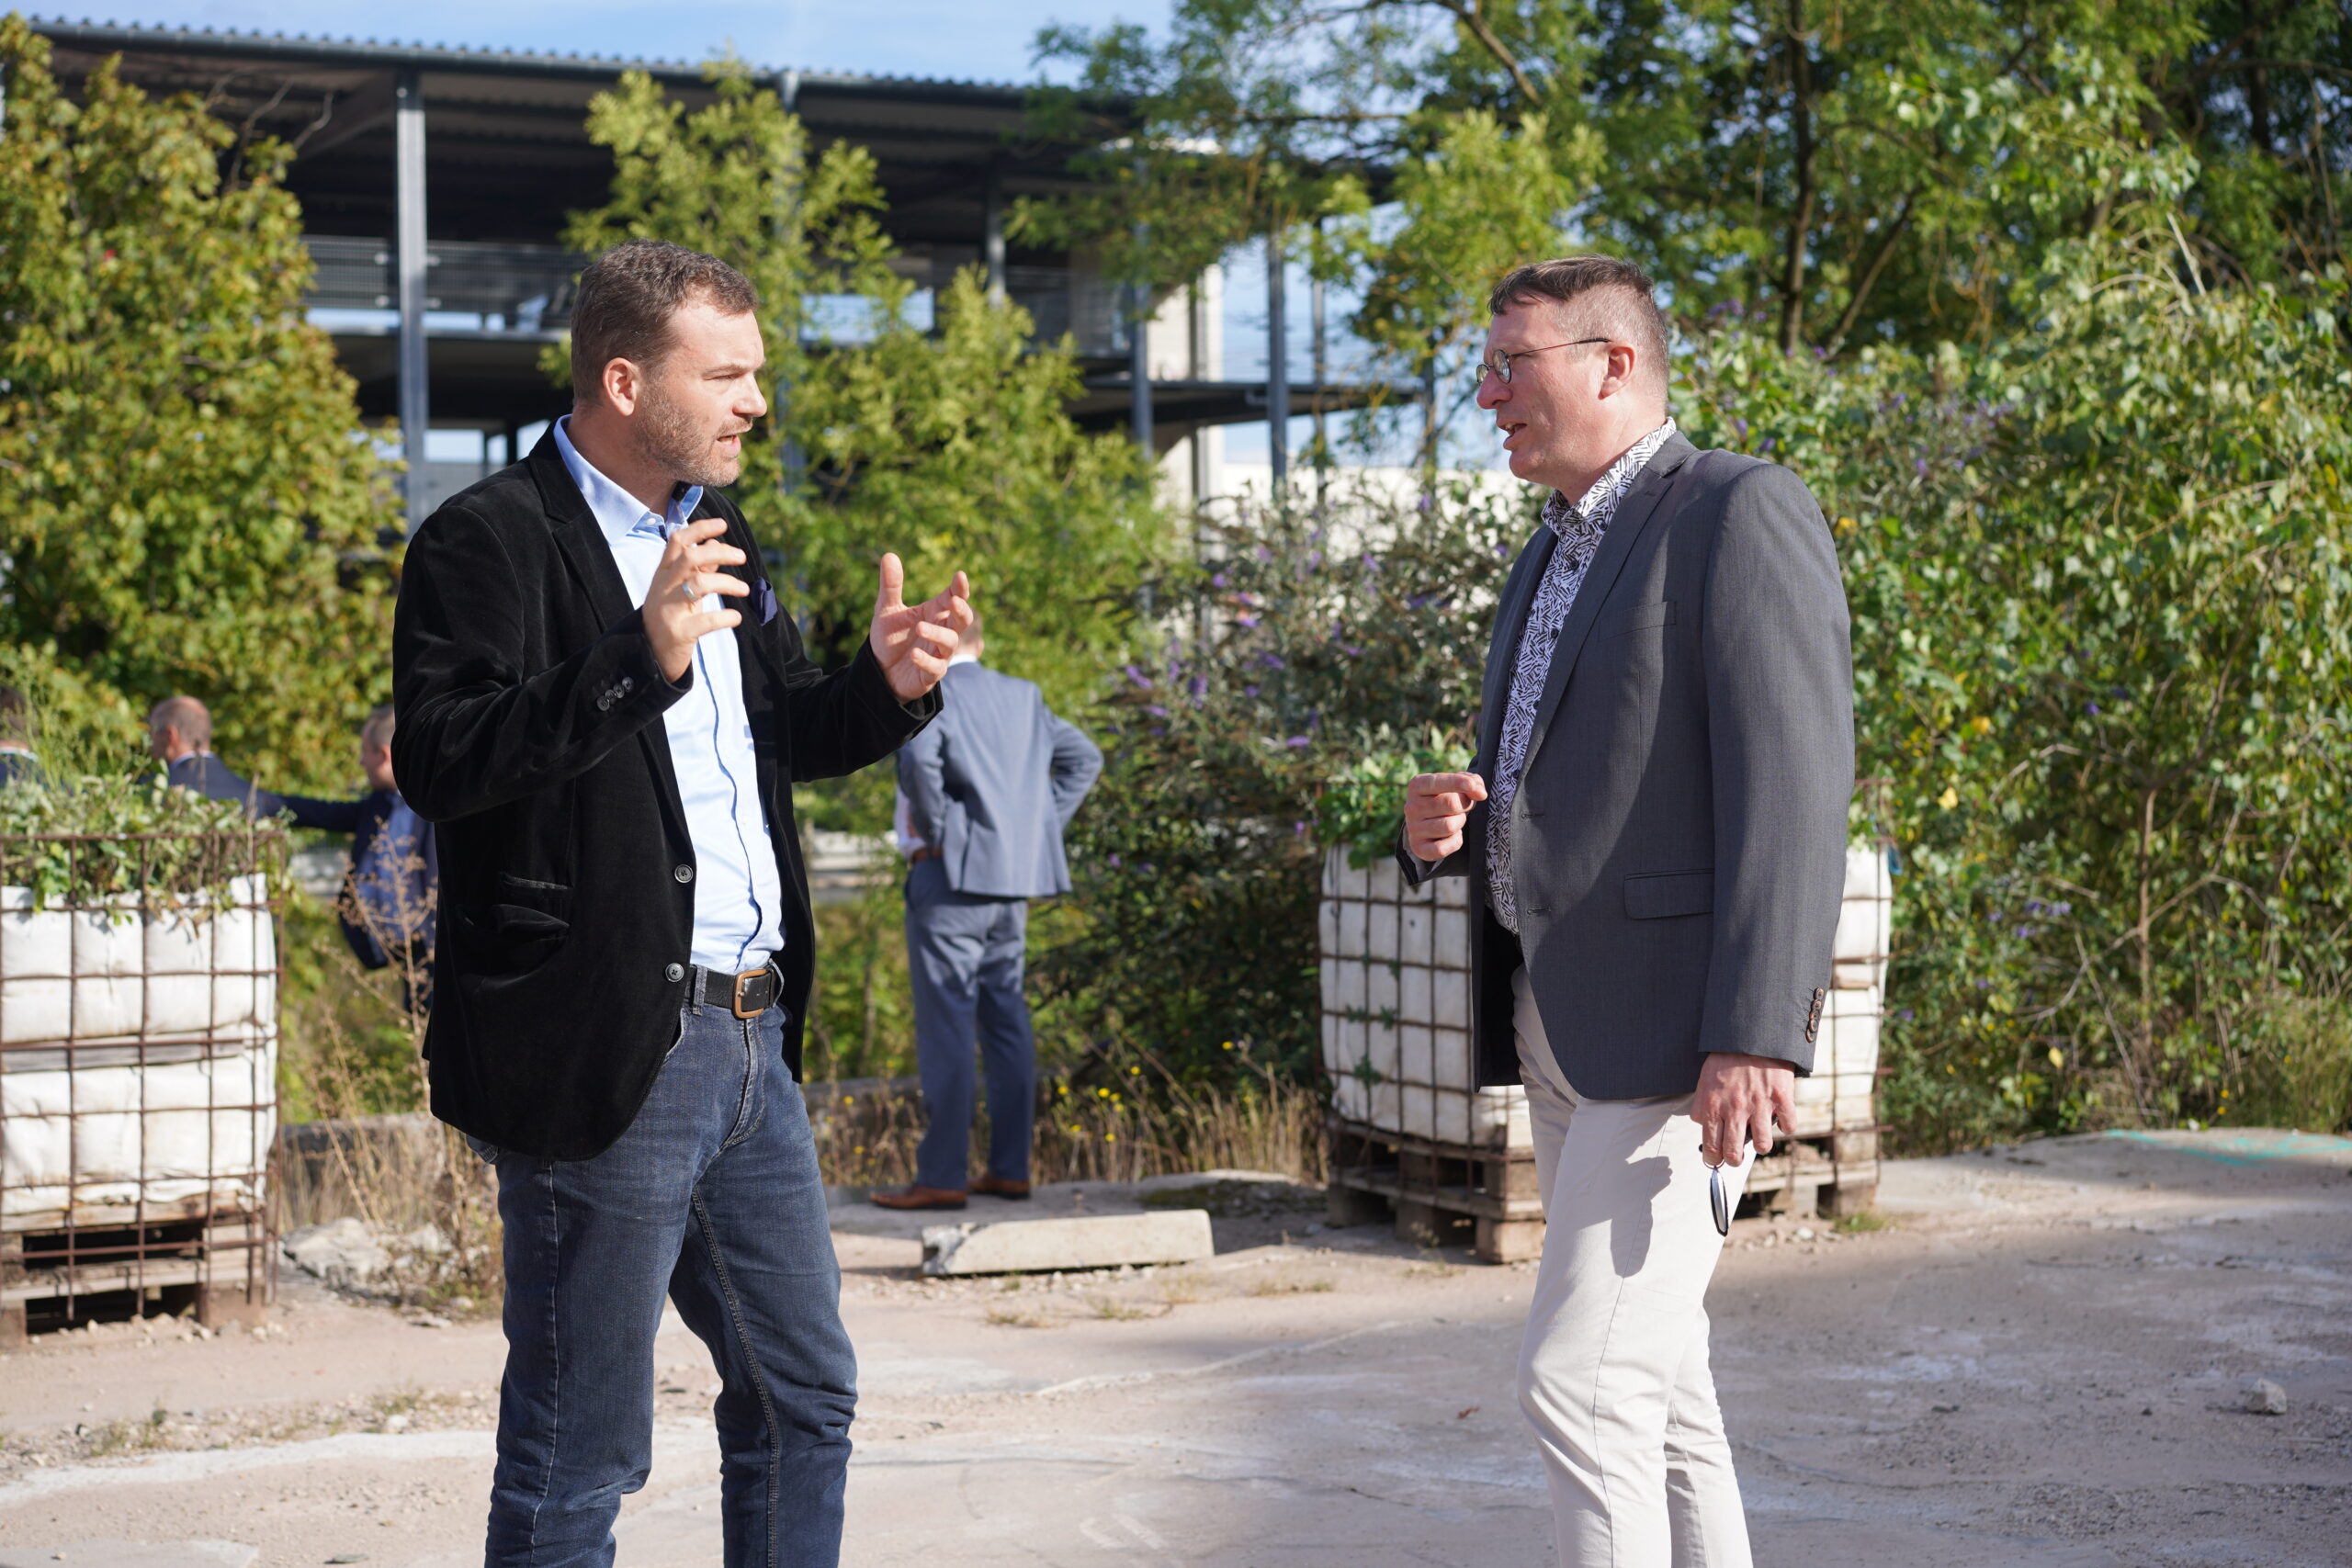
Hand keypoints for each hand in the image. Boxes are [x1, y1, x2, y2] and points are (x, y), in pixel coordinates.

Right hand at [645, 517, 748, 681]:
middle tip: (742, 556)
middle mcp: (663, 588)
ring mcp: (668, 610)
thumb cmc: (670, 616)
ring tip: (744, 589)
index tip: (722, 525)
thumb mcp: (680, 589)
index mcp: (663, 574)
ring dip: (727, 583)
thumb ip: (698, 568)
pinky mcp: (678, 633)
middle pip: (690, 558)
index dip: (700, 529)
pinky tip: (736, 618)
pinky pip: (704, 621)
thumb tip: (715, 543)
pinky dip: (725, 617)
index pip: (677, 541)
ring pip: (698, 584)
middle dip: (720, 552)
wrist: (649, 655)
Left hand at [869, 554, 971, 700]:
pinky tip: (914, 655)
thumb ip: (891, 586)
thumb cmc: (889, 639)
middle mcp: (941, 632)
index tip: (960, 576)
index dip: (959, 588)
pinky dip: (927, 661)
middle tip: (953, 601)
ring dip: (937, 634)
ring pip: (949, 643)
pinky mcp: (929, 675)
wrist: (878, 671)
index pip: (953, 598)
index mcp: (934, 613)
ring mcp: (938, 654)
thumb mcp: (886, 610)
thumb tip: (889, 555)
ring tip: (919, 627)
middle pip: (961, 620)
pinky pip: (935, 668)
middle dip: (961, 611)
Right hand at [1403, 771, 1487, 862]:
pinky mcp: (1418, 848)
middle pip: (1450, 804)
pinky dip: (1454, 842)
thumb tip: (1481, 794)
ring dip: (1460, 823)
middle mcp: (1412, 806)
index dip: (1456, 783)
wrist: (1431, 822)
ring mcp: (1413, 829)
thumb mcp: (1459, 784)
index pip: (1437, 782)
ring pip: (1449, 827)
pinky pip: (1442, 848)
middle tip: (1464, 806)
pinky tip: (1451, 836)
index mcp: (1417, 785)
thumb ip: (1473, 782)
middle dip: (1465, 805)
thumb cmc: (1448, 797)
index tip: (1471, 785)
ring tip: (1455, 819)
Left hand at [1693, 1051, 1795, 1166]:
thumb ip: (1702, 1107)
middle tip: (1737, 1156)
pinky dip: (1786, 1126)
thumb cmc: (1726, 1059)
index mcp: (1715, 1107)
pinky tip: (1779, 1118)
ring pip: (1764, 1146)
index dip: (1713, 1160)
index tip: (1716, 1161)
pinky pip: (1789, 1126)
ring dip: (1762, 1145)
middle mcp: (1736, 1110)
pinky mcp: (1782, 1098)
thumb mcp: (1704, 1081)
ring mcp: (1761, 1105)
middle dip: (1735, 1160)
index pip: (1711, 1147)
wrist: (1752, 1036)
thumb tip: (1702, 1126)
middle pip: (1735, 1154)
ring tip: (1759, 1136)